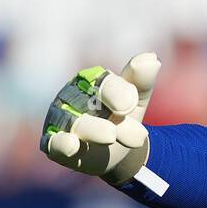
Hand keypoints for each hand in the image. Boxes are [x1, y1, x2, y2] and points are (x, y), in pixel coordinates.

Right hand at [40, 52, 160, 185]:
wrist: (118, 150)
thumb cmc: (124, 116)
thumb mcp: (137, 100)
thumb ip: (142, 81)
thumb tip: (152, 58)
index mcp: (91, 80)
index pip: (101, 82)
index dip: (116, 92)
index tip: (131, 104)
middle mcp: (71, 96)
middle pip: (86, 102)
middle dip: (111, 117)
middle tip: (136, 133)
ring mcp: (61, 120)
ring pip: (73, 122)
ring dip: (92, 129)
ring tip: (111, 136)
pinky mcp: (54, 144)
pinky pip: (54, 143)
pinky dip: (62, 144)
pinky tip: (72, 145)